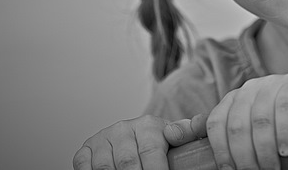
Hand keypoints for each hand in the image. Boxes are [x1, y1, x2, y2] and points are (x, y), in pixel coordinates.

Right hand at [73, 114, 203, 169]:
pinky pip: (84, 166)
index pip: (151, 153)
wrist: (131, 137)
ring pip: (107, 168)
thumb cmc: (156, 142)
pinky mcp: (85, 150)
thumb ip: (188, 132)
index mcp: (147, 126)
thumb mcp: (174, 137)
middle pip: (129, 165)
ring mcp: (102, 139)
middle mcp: (123, 129)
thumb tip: (202, 123)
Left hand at [205, 73, 287, 169]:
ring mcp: (273, 83)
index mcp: (235, 98)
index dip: (221, 149)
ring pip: (260, 119)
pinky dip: (283, 132)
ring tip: (272, 169)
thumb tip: (201, 141)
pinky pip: (285, 108)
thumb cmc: (283, 127)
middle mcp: (250, 87)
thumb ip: (232, 134)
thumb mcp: (255, 129)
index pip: (217, 122)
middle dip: (244, 156)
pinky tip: (286, 150)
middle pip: (238, 125)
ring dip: (264, 151)